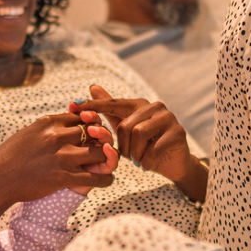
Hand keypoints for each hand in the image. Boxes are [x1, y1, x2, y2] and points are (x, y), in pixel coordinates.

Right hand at [0, 113, 116, 206]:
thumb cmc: (9, 157)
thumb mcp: (28, 133)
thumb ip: (48, 127)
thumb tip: (64, 121)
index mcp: (48, 123)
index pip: (82, 117)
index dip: (91, 125)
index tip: (92, 135)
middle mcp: (56, 137)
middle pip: (94, 132)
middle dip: (102, 140)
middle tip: (104, 149)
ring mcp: (61, 157)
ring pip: (100, 153)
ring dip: (107, 159)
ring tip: (108, 165)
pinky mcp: (62, 178)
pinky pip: (95, 178)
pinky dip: (105, 180)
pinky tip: (106, 181)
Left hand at [74, 85, 206, 199]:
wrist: (173, 164)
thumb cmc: (146, 146)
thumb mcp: (125, 129)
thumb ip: (110, 110)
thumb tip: (92, 86)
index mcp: (140, 104)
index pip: (112, 104)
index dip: (93, 106)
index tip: (73, 106)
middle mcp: (155, 106)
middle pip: (125, 125)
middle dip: (124, 146)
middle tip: (131, 156)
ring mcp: (168, 117)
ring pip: (138, 134)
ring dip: (136, 153)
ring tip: (141, 158)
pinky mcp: (178, 131)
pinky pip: (153, 148)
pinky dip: (148, 160)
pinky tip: (152, 161)